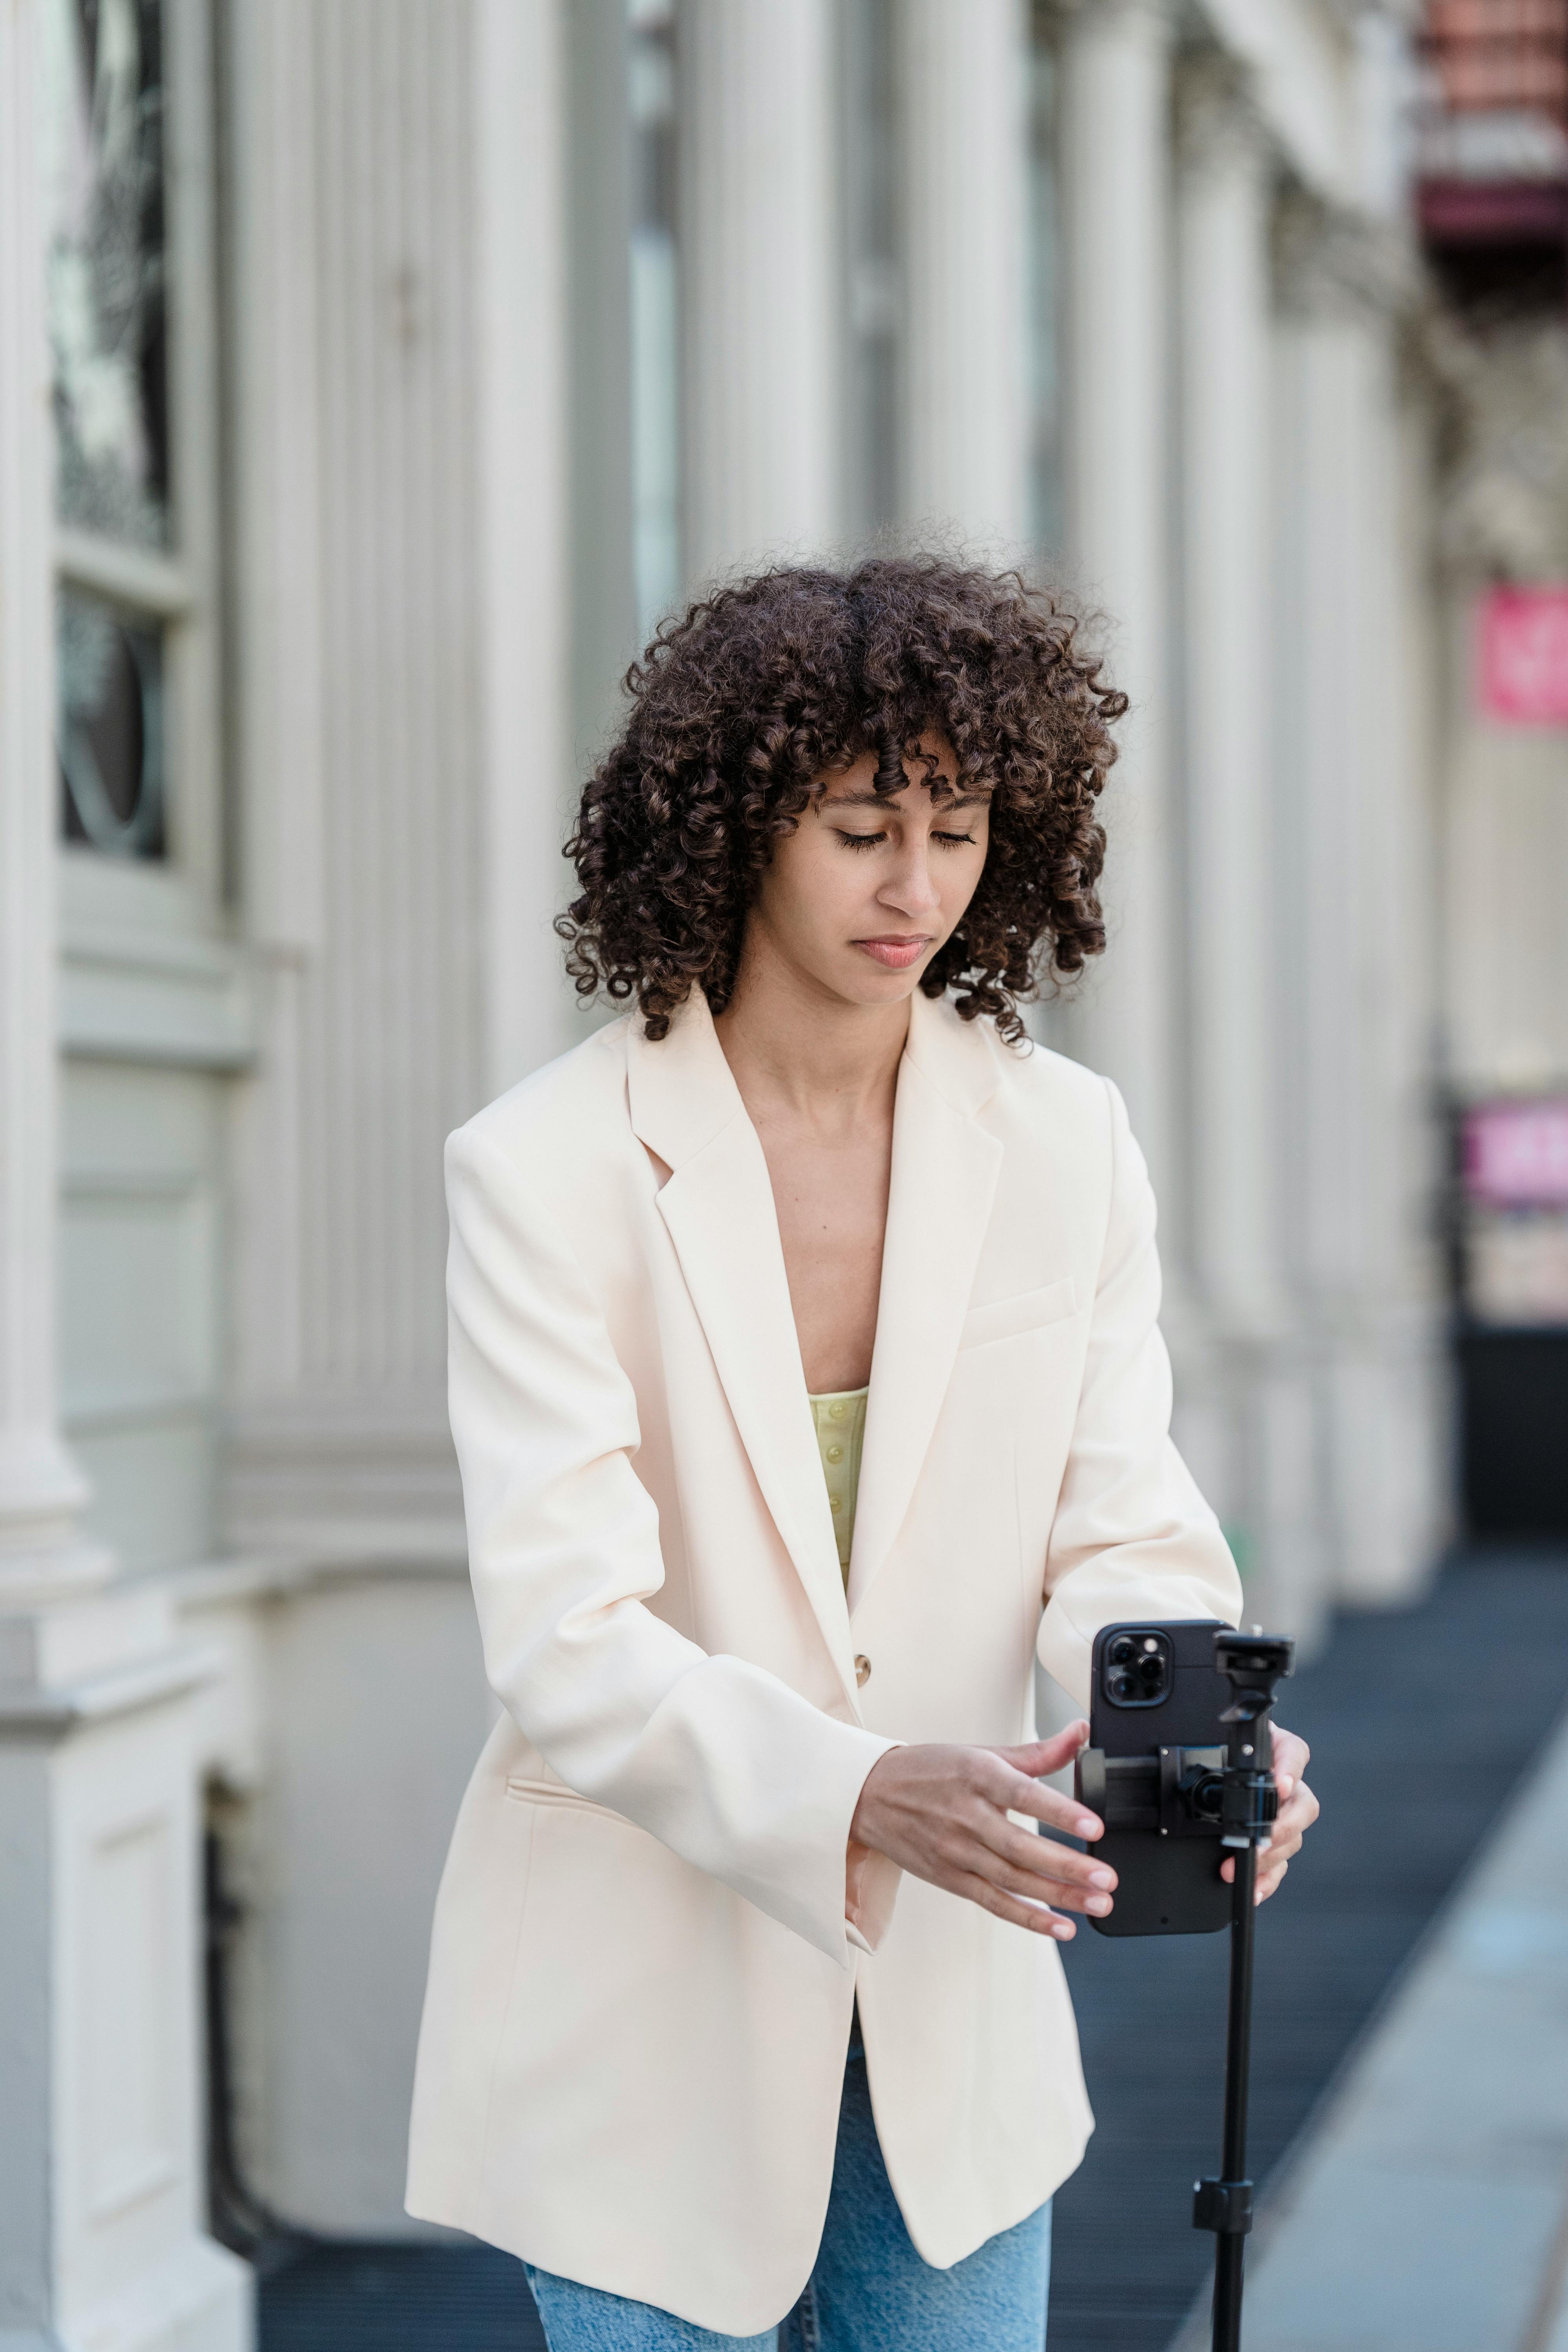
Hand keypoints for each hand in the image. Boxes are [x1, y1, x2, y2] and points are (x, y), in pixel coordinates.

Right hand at [848, 1722, 1111, 1939]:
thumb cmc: (932, 1771)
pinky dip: (1028, 1918)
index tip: (1094, 1826)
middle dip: (1068, 1867)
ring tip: (1097, 1903)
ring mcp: (956, 1851)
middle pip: (1021, 1847)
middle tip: (1106, 1880)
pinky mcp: (950, 1878)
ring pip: (1013, 1880)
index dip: (1060, 1812)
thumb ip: (1037, 1752)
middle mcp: (966, 1815)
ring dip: (1058, 1896)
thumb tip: (1080, 1733)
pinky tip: (1061, 1927)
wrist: (870, 1795)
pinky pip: (993, 1902)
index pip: (1024, 1794)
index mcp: (977, 1775)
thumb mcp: (982, 1753)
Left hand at [1220, 1723, 1319, 1903]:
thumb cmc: (1217, 1748)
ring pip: (1292, 1839)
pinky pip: (1279, 1863)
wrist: (1209, 1760)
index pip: (1294, 1752)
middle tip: (1259, 1841)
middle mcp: (1286, 1785)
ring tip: (1241, 1868)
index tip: (1281, 1785)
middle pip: (1302, 1806)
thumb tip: (1215, 1752)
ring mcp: (1283, 1816)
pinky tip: (1253, 1888)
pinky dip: (1267, 1879)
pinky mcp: (1272, 1843)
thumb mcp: (1218, 1740)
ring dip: (1269, 1857)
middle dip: (1281, 1828)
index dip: (1291, 1769)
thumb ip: (1221, 1743)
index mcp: (1276, 1750)